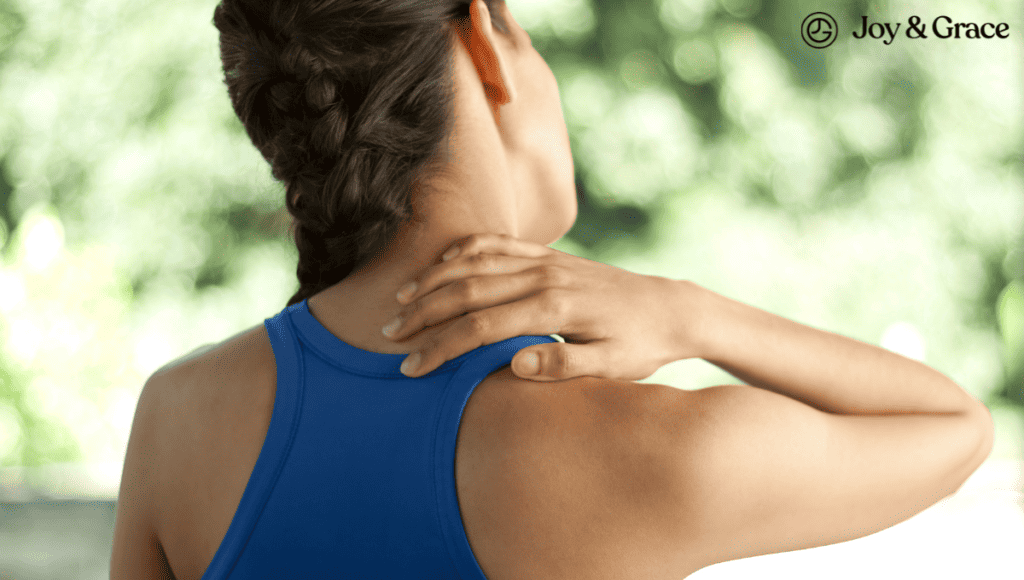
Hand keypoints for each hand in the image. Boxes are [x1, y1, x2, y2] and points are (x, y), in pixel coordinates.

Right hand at [383, 233, 697, 380]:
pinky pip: (497, 244)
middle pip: (467, 291)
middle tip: (389, 334)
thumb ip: (564, 366)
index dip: (441, 346)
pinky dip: (464, 251)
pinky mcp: (548, 255)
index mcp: (555, 308)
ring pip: (475, 263)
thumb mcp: (612, 365)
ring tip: (402, 300)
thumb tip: (513, 366)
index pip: (482, 327)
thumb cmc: (641, 344)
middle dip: (424, 313)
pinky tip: (441, 265)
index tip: (411, 366)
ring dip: (435, 280)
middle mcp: (544, 277)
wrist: (670, 307)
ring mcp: (545, 260)